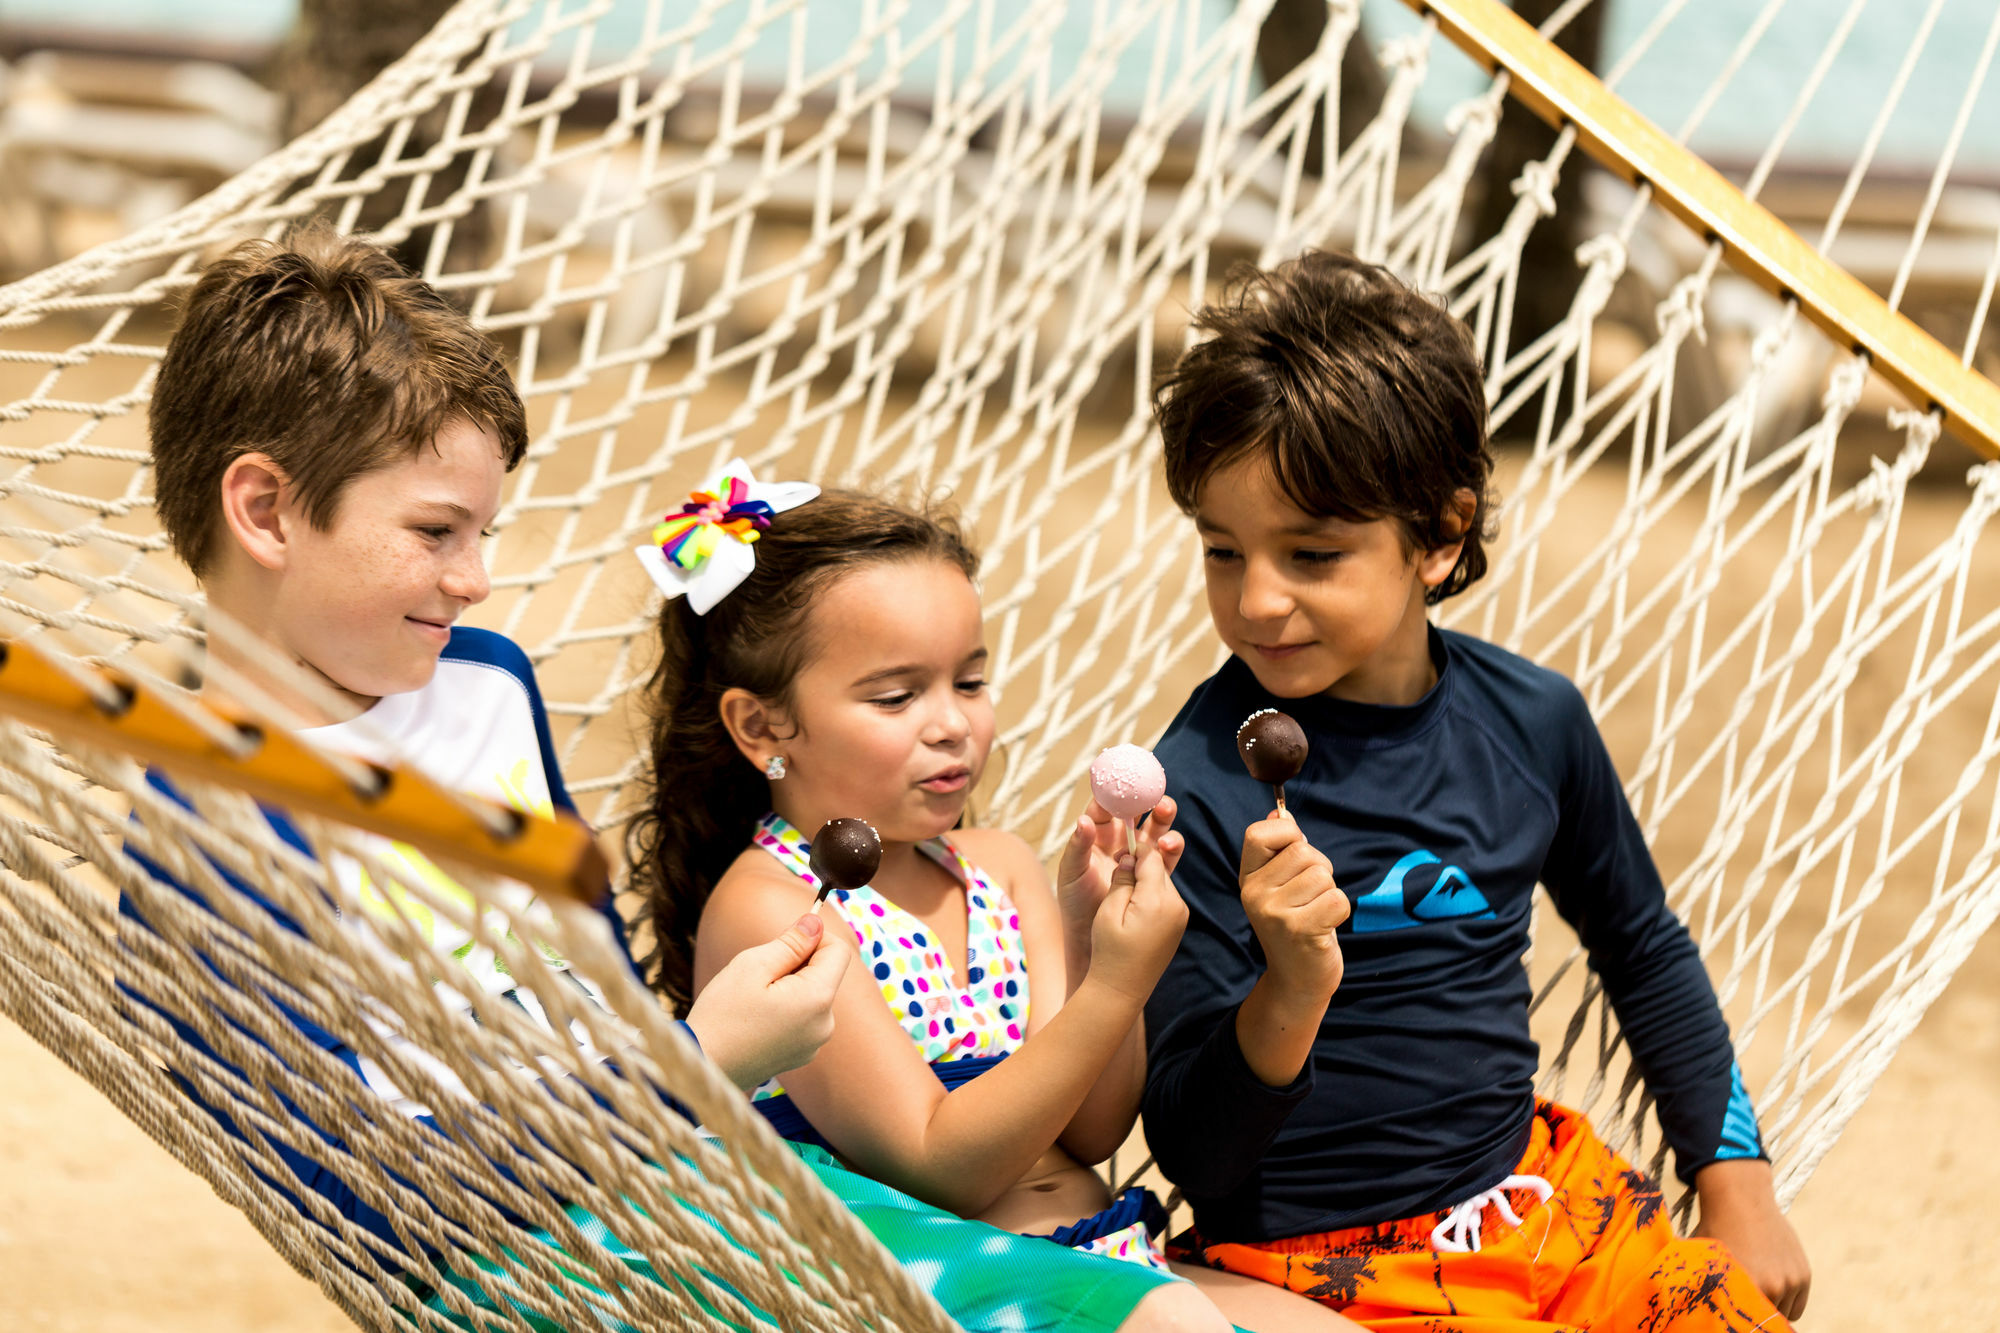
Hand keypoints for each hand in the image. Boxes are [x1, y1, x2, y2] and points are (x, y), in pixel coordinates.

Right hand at [685, 914, 852, 1090]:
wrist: (703, 1068)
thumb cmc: (722, 1015)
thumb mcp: (753, 965)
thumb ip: (791, 942)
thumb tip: (816, 922)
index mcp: (818, 999)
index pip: (838, 951)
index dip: (814, 937)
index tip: (784, 941)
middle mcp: (826, 1024)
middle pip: (825, 973)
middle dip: (798, 964)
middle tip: (759, 977)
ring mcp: (815, 1043)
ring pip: (812, 995)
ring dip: (790, 986)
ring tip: (754, 1001)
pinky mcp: (802, 1054)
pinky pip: (804, 1018)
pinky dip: (786, 1009)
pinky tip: (756, 1020)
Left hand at [1056, 796, 1182, 955]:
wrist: (1091, 934)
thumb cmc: (1075, 900)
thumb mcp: (1071, 872)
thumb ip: (1078, 846)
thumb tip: (1084, 821)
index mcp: (1098, 833)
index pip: (1108, 806)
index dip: (1116, 793)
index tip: (1125, 781)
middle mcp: (1120, 840)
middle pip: (1139, 813)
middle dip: (1148, 800)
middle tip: (1154, 793)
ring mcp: (1139, 856)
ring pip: (1156, 830)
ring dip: (1164, 819)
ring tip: (1166, 812)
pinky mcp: (1153, 874)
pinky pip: (1166, 857)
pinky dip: (1171, 848)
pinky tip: (1171, 844)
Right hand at [1084, 813, 1189, 1003]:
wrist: (1121, 991)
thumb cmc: (1110, 951)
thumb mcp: (1109, 910)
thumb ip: (1122, 878)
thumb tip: (1130, 857)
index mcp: (1158, 899)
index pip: (1151, 856)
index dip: (1135, 843)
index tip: (1122, 832)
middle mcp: (1176, 905)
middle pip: (1160, 865)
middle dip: (1144, 854)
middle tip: (1127, 842)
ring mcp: (1179, 915)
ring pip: (1162, 879)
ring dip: (1147, 872)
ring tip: (1127, 868)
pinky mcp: (1177, 923)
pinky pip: (1164, 895)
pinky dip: (1150, 887)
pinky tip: (1134, 890)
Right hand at [1239, 810, 1348, 1003]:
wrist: (1297, 981)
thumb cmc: (1296, 926)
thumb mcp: (1280, 887)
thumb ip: (1280, 851)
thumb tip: (1280, 814)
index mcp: (1248, 878)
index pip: (1260, 833)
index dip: (1288, 836)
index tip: (1294, 859)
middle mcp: (1254, 894)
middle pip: (1304, 852)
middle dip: (1320, 870)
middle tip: (1310, 897)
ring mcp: (1274, 913)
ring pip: (1324, 875)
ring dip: (1330, 892)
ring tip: (1316, 913)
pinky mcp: (1300, 930)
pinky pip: (1338, 899)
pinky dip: (1340, 911)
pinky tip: (1325, 927)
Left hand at [1693, 1159, 1810, 1320]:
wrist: (1741, 1199)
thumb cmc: (1715, 1229)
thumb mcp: (1703, 1260)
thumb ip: (1702, 1288)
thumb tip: (1687, 1307)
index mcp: (1744, 1287)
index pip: (1747, 1324)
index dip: (1739, 1320)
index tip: (1735, 1314)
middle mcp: (1771, 1287)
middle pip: (1764, 1320)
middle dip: (1754, 1313)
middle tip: (1744, 1298)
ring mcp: (1790, 1281)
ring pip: (1783, 1314)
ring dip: (1772, 1306)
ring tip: (1756, 1284)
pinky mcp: (1803, 1275)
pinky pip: (1796, 1306)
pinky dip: (1787, 1301)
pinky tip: (1771, 1284)